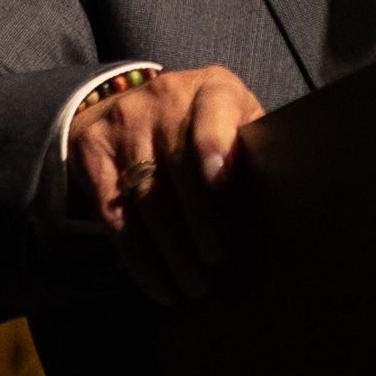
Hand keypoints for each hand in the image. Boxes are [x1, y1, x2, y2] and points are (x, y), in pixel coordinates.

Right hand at [67, 64, 264, 303]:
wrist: (132, 104)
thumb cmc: (210, 125)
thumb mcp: (237, 120)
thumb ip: (254, 147)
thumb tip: (283, 199)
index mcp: (211, 88)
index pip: (212, 112)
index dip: (213, 145)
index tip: (221, 182)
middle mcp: (162, 98)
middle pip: (176, 167)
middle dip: (198, 222)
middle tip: (215, 263)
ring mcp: (122, 124)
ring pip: (145, 198)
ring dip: (171, 252)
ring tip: (194, 287)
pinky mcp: (92, 152)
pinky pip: (114, 214)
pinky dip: (139, 258)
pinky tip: (160, 285)